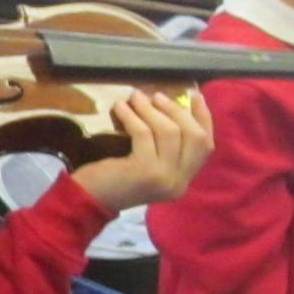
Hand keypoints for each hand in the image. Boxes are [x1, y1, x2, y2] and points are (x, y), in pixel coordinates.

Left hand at [68, 86, 212, 213]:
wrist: (88, 199)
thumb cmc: (115, 177)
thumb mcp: (148, 163)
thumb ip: (165, 145)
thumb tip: (170, 103)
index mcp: (183, 181)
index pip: (205, 146)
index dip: (203, 117)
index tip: (194, 94)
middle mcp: (179, 182)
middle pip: (194, 136)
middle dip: (176, 110)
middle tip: (156, 96)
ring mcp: (164, 178)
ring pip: (169, 131)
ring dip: (151, 109)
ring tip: (135, 98)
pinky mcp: (145, 171)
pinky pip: (144, 132)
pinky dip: (132, 115)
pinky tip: (120, 107)